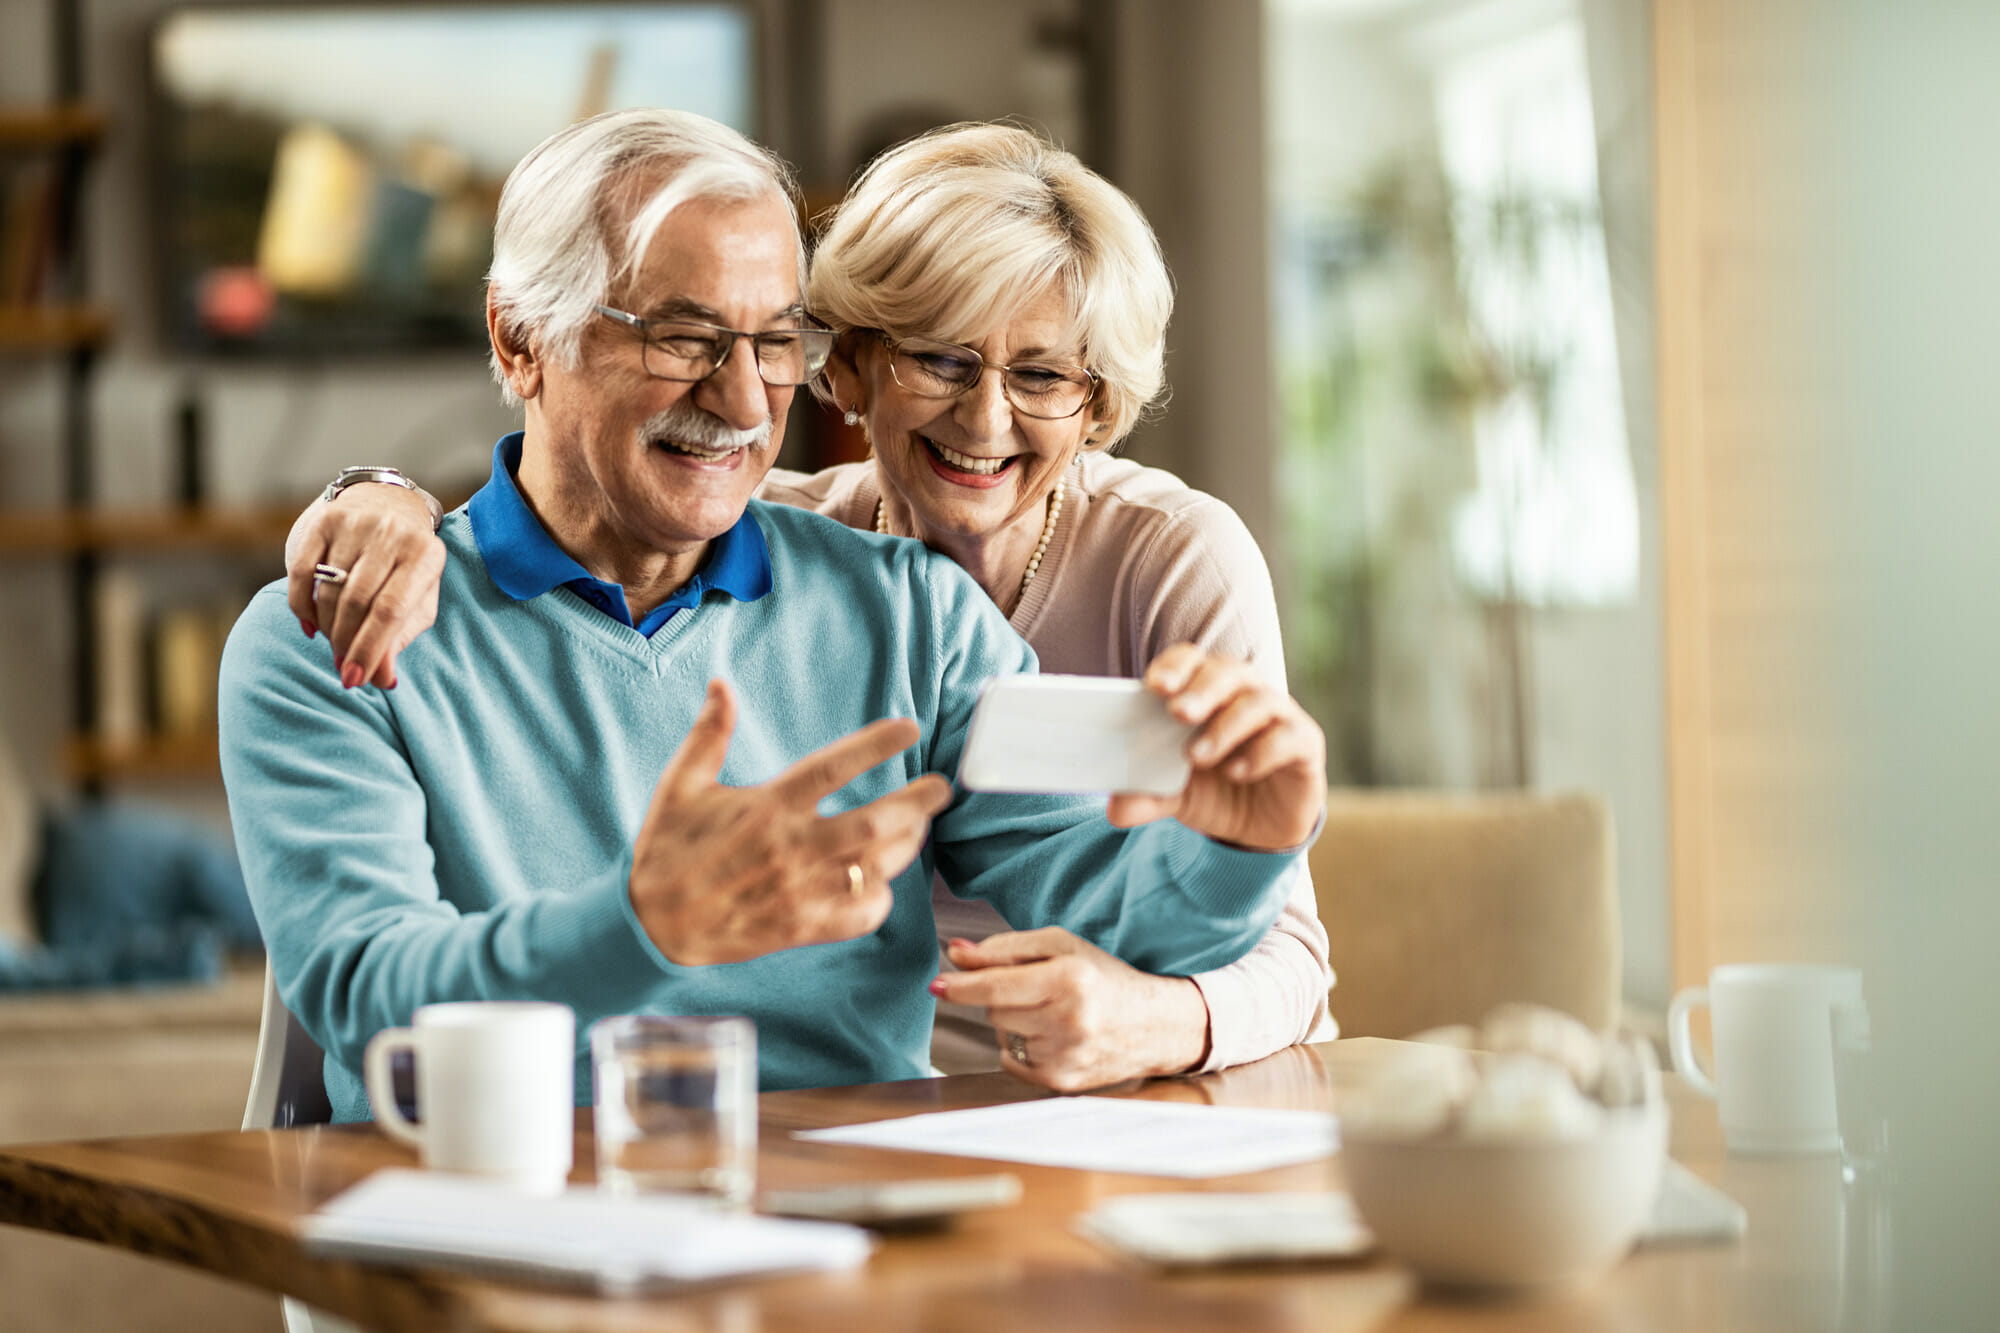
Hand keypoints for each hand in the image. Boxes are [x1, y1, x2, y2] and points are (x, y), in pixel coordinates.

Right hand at [285, 485, 444, 688]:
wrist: (390, 504)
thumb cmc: (408, 565)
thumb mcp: (417, 599)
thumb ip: (400, 638)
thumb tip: (382, 680)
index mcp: (425, 555)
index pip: (391, 611)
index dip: (369, 649)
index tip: (355, 679)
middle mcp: (391, 533)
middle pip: (356, 602)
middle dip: (345, 643)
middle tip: (342, 666)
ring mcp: (356, 523)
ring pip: (328, 590)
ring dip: (326, 628)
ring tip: (333, 643)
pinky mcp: (325, 520)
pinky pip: (301, 572)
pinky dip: (301, 606)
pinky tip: (310, 625)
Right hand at [630, 680, 954, 965]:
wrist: (649, 925)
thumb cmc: (665, 849)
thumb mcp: (680, 785)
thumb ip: (709, 734)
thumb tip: (721, 684)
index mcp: (764, 807)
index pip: (832, 768)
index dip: (874, 744)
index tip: (909, 728)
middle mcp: (788, 848)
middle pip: (872, 821)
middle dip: (917, 803)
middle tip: (942, 787)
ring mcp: (798, 891)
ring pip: (873, 866)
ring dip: (906, 845)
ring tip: (920, 825)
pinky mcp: (800, 927)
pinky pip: (858, 915)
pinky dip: (879, 898)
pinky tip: (882, 881)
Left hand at [932, 928, 1211, 1092]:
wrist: (1155, 1025)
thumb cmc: (1102, 977)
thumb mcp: (1061, 948)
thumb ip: (1005, 949)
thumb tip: (956, 954)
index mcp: (1070, 979)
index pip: (997, 986)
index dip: (963, 986)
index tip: (937, 985)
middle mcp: (1069, 1021)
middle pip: (995, 1009)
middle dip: (1002, 995)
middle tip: (1039, 988)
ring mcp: (1066, 1056)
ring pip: (1001, 1035)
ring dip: (1015, 1021)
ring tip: (1055, 1014)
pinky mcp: (1062, 1082)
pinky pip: (1011, 1061)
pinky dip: (1021, 1046)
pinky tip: (1054, 1037)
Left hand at [1105, 644, 1326, 850]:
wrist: (1260, 829)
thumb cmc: (1213, 791)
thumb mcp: (1175, 796)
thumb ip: (1148, 796)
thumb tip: (1115, 809)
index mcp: (1206, 691)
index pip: (1191, 660)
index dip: (1175, 667)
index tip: (1154, 686)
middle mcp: (1244, 693)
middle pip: (1226, 672)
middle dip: (1200, 690)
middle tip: (1178, 712)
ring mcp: (1278, 716)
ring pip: (1257, 702)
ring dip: (1225, 726)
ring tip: (1198, 756)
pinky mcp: (1305, 744)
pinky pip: (1288, 737)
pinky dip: (1261, 752)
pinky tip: (1237, 772)